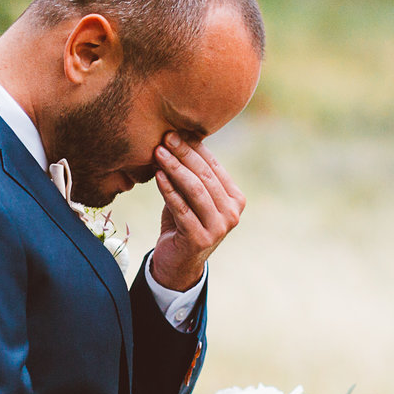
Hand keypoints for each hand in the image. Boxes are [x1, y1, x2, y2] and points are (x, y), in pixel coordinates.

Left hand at [145, 134, 245, 293]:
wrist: (178, 262)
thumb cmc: (183, 223)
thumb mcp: (190, 196)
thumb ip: (190, 174)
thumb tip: (179, 135)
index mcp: (235, 199)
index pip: (214, 167)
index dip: (194, 148)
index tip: (174, 131)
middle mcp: (232, 213)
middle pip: (205, 176)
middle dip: (184, 154)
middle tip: (165, 137)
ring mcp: (218, 228)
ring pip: (195, 190)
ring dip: (175, 168)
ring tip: (158, 153)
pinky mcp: (200, 239)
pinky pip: (182, 209)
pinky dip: (168, 191)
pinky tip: (158, 176)